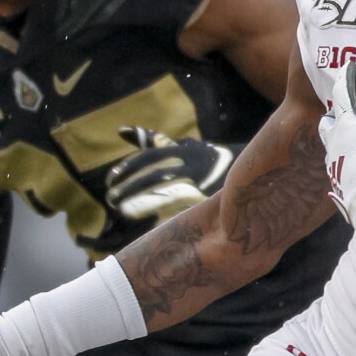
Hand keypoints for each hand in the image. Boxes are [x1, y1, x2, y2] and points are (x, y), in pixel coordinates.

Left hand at [105, 128, 236, 220]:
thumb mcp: (180, 146)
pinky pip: (184, 211)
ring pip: (168, 194)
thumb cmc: (201, 159)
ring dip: (143, 204)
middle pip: (155, 176)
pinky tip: (149, 225)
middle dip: (130, 187)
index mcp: (181, 151)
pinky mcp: (209, 201)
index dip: (128, 168)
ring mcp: (202, 184)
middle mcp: (191, 165)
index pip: (149, 157)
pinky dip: (166, 218)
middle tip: (111, 199)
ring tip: (123, 211)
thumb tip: (120, 130)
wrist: (245, 170)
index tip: (111, 180)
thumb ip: (151, 140)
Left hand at [317, 59, 355, 231]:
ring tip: (355, 144)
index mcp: (345, 127)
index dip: (345, 79)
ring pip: (331, 149)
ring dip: (340, 143)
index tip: (346, 68)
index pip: (341, 95)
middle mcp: (334, 145)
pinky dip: (347, 166)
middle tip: (344, 115)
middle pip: (326, 125)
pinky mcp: (338, 187)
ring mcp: (334, 167)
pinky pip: (339, 171)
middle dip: (333, 118)